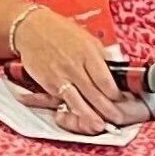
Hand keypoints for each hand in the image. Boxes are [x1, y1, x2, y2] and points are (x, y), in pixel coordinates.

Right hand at [13, 8, 148, 130]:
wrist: (32, 29)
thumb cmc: (60, 31)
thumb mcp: (87, 38)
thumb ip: (101, 55)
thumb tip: (117, 68)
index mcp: (88, 53)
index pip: (105, 80)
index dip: (116, 94)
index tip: (122, 100)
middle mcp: (75, 66)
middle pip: (95, 94)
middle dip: (108, 109)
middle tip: (118, 119)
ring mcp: (60, 76)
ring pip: (79, 101)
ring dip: (91, 116)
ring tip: (100, 126)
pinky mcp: (48, 83)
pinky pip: (63, 99)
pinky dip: (73, 109)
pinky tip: (80, 116)